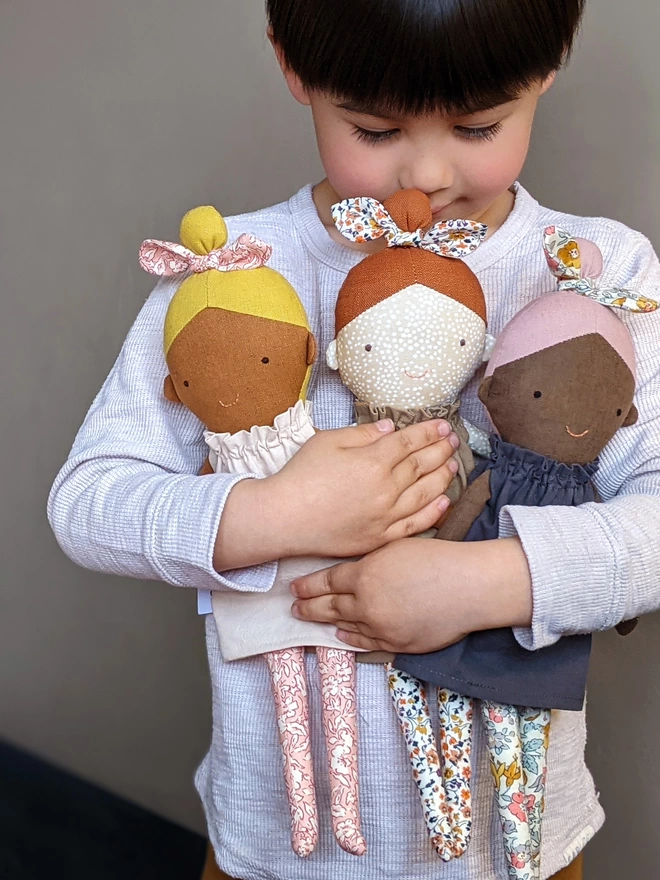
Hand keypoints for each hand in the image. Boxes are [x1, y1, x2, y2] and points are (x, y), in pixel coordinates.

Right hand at [214, 419, 459, 569]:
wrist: (284, 518)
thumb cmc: (301, 476)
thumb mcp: (327, 441)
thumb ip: (363, 434)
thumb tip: (390, 428)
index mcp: (372, 461)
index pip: (409, 442)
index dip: (429, 431)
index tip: (443, 425)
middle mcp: (385, 488)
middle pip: (422, 465)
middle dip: (441, 450)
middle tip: (453, 441)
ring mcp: (385, 515)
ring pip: (425, 494)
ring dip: (443, 477)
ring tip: (453, 465)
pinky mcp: (380, 537)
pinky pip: (414, 524)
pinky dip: (433, 512)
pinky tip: (444, 501)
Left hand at [290, 537, 532, 653]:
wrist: (469, 587)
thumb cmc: (437, 558)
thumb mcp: (396, 547)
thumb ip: (368, 561)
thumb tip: (349, 572)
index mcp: (365, 574)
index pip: (326, 582)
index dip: (308, 586)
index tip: (294, 587)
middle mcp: (367, 603)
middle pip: (329, 606)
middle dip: (308, 606)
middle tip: (293, 607)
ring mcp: (381, 627)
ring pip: (345, 626)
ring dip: (326, 623)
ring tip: (311, 620)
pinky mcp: (397, 644)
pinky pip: (366, 643)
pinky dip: (351, 638)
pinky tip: (341, 635)